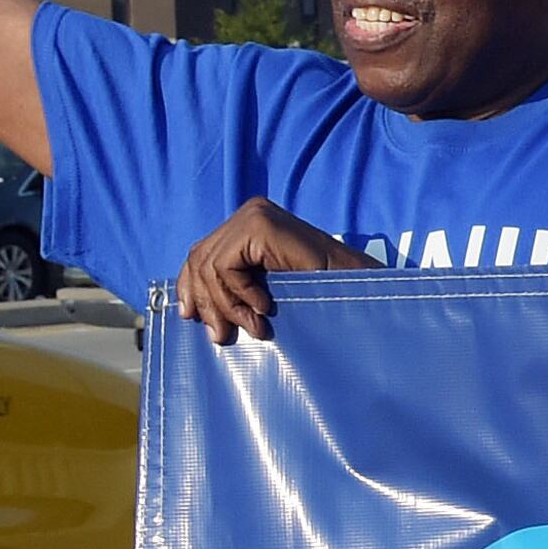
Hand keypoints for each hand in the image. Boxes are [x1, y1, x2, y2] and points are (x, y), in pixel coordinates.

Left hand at [178, 199, 371, 344]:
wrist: (359, 288)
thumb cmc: (319, 294)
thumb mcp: (263, 289)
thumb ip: (232, 287)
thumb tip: (188, 308)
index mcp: (247, 224)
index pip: (201, 253)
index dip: (190, 287)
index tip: (190, 317)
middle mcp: (249, 213)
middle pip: (200, 258)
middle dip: (206, 301)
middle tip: (220, 335)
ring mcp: (254, 216)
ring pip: (209, 265)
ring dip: (226, 305)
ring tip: (252, 328)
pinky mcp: (259, 226)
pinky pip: (226, 266)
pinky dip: (240, 294)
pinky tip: (264, 308)